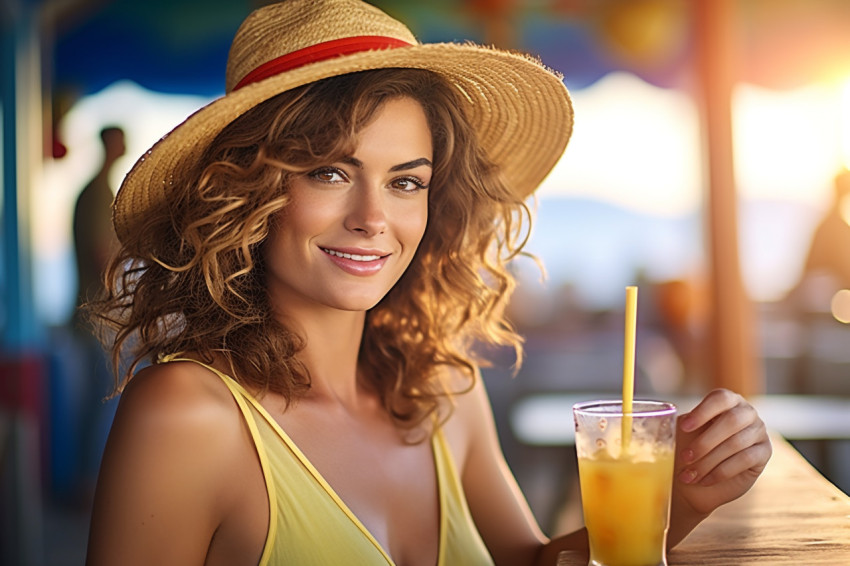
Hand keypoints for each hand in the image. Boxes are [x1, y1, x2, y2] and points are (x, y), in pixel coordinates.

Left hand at [672, 389, 771, 517]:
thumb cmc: (687, 449)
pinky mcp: (764, 453)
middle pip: (731, 421)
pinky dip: (720, 472)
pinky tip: (704, 480)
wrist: (696, 479)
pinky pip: (745, 460)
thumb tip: (666, 418)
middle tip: (685, 457)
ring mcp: (759, 431)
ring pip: (736, 444)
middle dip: (705, 442)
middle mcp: (746, 412)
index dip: (703, 412)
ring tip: (689, 475)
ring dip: (708, 462)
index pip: (720, 398)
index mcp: (727, 400)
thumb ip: (680, 422)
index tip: (684, 427)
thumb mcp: (681, 433)